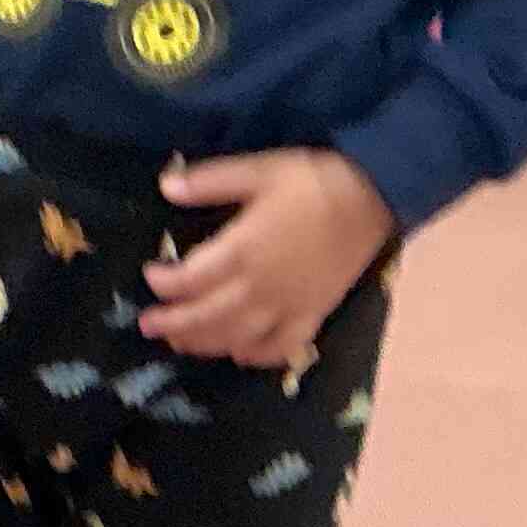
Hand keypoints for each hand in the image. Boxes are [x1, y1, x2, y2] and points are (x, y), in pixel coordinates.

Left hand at [143, 147, 392, 366]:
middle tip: (148, 325)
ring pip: (237, 337)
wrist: (378, 194)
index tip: (151, 276)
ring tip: (181, 342)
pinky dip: (259, 356)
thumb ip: (211, 181)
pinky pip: (283, 346)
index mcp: (242, 250)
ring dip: (204, 343)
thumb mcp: (260, 169)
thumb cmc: (316, 180)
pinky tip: (241, 355)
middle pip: (206, 317)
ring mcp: (288, 305)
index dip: (164, 283)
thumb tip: (166, 186)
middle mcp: (260, 286)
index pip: (189, 279)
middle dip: (173, 324)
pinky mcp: (314, 313)